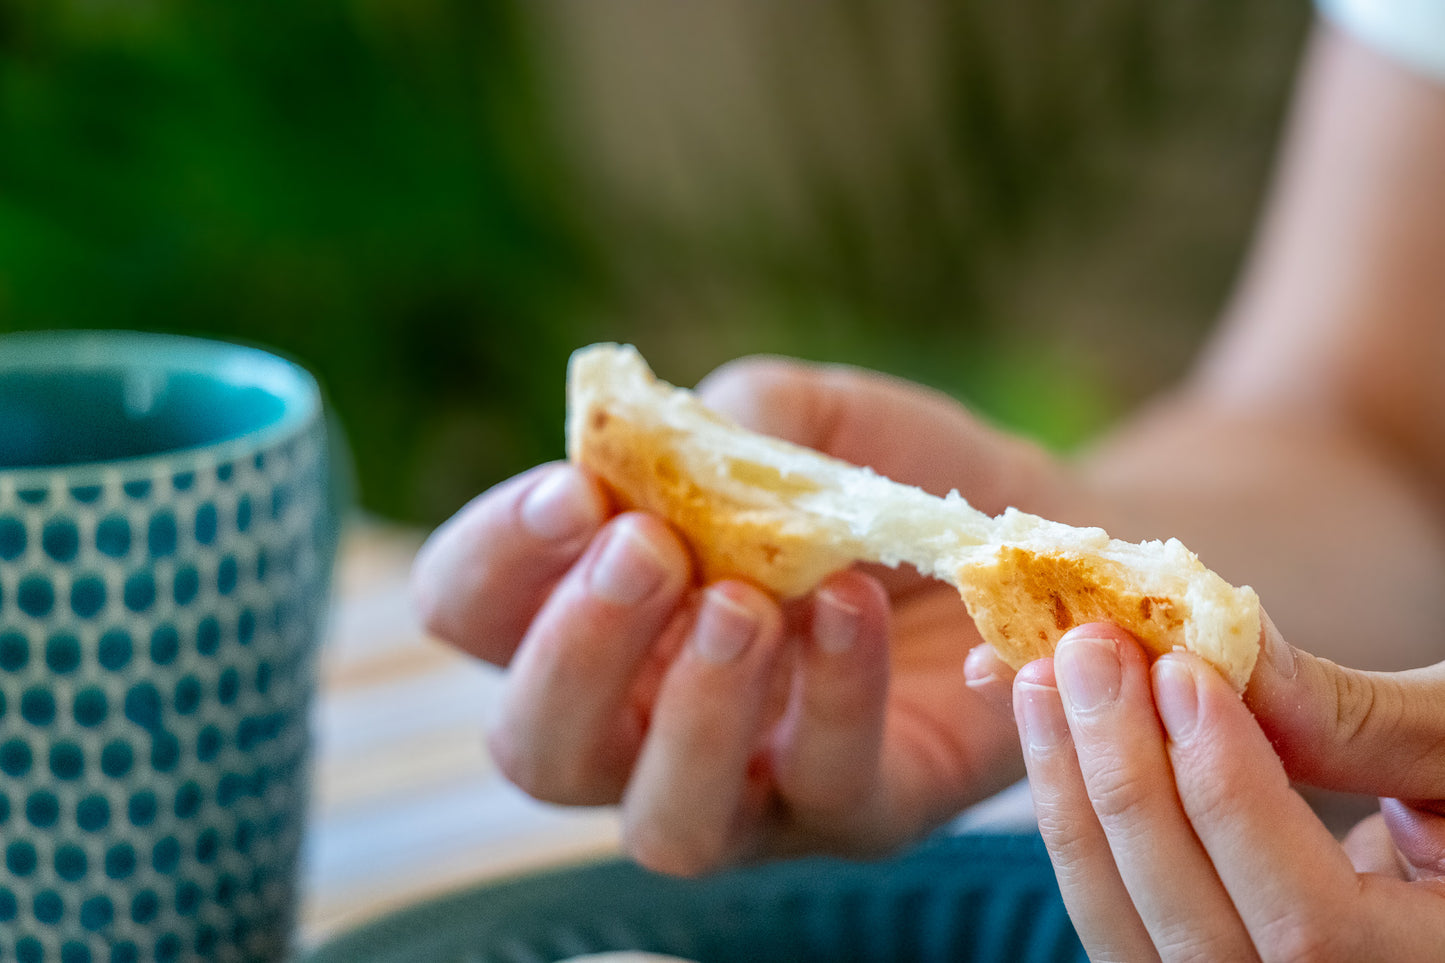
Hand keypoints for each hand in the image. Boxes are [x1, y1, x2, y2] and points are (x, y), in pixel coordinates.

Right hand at [411, 356, 1070, 873]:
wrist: (1038, 521)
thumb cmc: (889, 468)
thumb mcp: (800, 420)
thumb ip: (717, 431)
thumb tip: (639, 458)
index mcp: (601, 608)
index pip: (475, 610)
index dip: (497, 557)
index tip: (575, 492)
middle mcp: (647, 716)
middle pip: (534, 747)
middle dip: (573, 652)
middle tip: (648, 553)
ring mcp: (751, 783)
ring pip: (662, 824)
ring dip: (691, 714)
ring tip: (745, 606)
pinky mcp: (856, 813)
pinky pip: (820, 787)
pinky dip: (831, 692)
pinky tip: (852, 602)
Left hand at [967, 619, 1444, 960]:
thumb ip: (1366, 722)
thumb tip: (1225, 648)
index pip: (1312, 926)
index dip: (1232, 800)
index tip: (1182, 675)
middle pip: (1198, 944)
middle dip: (1127, 784)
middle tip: (1086, 654)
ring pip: (1135, 947)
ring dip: (1074, 803)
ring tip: (1042, 682)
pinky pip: (1124, 929)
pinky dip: (1079, 832)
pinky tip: (1056, 740)